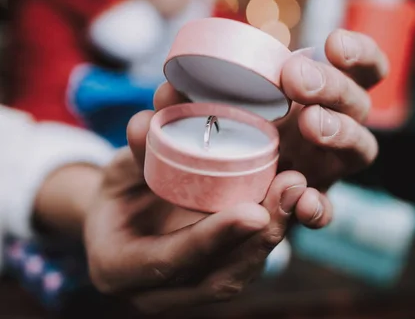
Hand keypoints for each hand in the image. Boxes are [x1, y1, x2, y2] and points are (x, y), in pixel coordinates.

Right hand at [83, 112, 332, 314]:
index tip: (254, 212)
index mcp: (118, 267)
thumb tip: (146, 122)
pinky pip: (244, 265)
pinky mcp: (209, 281)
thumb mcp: (117, 171)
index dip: (213, 237)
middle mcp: (154, 293)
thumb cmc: (116, 196)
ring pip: (238, 275)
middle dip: (260, 236)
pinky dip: (269, 234)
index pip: (172, 259)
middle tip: (291, 188)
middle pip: (217, 276)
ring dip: (273, 233)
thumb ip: (135, 152)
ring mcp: (184, 294)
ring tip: (298, 191)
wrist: (116, 227)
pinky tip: (293, 202)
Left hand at [152, 29, 387, 226]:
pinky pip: (329, 208)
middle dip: (333, 84)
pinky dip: (321, 206)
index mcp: (321, 93)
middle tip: (295, 79)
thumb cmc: (223, 131)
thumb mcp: (209, 107)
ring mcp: (327, 165)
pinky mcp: (311, 202)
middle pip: (358, 102)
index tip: (332, 41)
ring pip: (360, 147)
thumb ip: (192, 99)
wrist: (216, 190)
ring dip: (340, 131)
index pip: (362, 68)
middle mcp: (334, 125)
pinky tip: (304, 201)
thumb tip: (164, 92)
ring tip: (310, 123)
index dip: (359, 52)